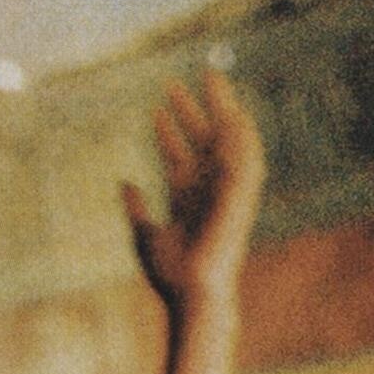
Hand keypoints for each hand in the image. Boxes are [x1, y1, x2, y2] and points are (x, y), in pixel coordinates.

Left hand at [122, 68, 265, 323]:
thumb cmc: (170, 275)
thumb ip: (135, 208)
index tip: (156, 109)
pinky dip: (244, 133)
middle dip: (191, 110)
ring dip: (221, 110)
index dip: (168, 131)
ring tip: (211, 80)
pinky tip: (236, 110)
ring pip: (225, 140)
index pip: (178, 154)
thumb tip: (124, 182)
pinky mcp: (240, 194)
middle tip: (175, 82)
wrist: (192, 293)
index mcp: (185, 197)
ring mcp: (223, 190)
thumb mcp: (143, 235)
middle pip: (200, 140)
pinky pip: (249, 157)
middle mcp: (206, 189)